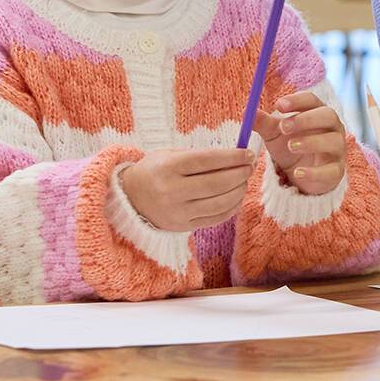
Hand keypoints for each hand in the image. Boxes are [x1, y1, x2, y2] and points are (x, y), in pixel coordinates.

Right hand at [116, 147, 253, 231]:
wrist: (130, 199)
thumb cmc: (154, 171)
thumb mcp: (169, 155)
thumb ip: (199, 156)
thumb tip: (235, 156)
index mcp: (168, 167)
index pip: (207, 160)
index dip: (232, 157)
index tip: (248, 154)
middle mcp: (172, 191)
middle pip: (216, 183)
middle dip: (239, 174)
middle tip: (250, 166)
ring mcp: (177, 212)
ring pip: (219, 203)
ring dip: (238, 191)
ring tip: (244, 181)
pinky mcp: (183, 226)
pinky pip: (215, 219)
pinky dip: (231, 207)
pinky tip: (236, 197)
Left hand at [253, 91, 347, 195]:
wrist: (300, 175)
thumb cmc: (290, 146)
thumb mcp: (275, 134)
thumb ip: (263, 123)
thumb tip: (246, 111)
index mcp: (317, 112)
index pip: (312, 100)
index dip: (297, 100)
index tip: (278, 105)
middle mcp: (332, 128)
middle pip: (328, 115)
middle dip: (306, 119)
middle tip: (284, 127)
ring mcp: (337, 149)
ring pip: (333, 141)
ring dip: (312, 142)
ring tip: (291, 146)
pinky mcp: (336, 172)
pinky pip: (331, 171)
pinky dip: (314, 172)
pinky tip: (298, 172)